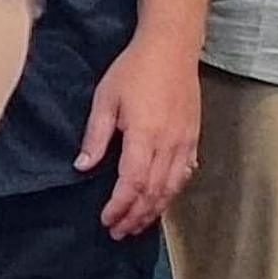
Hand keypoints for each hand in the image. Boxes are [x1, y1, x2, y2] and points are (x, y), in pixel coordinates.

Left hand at [79, 39, 200, 240]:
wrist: (172, 46)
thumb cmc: (135, 69)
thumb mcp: (106, 98)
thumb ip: (96, 135)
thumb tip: (83, 166)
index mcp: (144, 135)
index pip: (132, 183)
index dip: (119, 206)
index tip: (106, 219)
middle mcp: (168, 143)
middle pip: (153, 192)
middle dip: (135, 216)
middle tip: (118, 232)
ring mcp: (185, 142)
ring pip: (172, 188)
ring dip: (154, 210)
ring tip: (137, 224)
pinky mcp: (194, 137)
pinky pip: (185, 174)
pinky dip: (172, 193)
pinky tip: (161, 201)